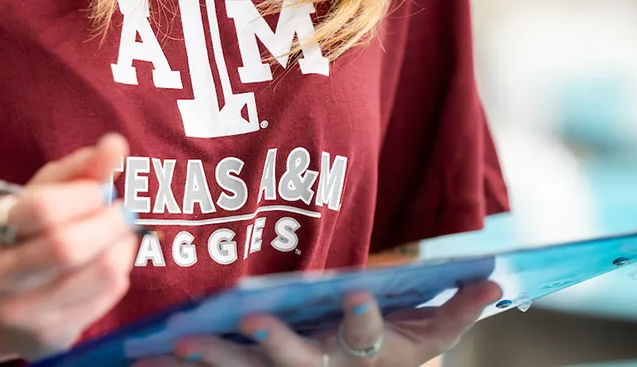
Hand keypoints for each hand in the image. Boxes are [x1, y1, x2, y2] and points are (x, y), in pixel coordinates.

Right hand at [0, 133, 135, 361]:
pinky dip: (121, 271)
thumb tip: (115, 144)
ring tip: (119, 235)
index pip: (44, 209)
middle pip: (68, 247)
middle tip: (122, 213)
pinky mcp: (50, 335)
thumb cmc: (24, 237)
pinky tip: (110, 262)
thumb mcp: (40, 197)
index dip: (86, 195)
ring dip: (123, 246)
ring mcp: (22, 311)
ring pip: (99, 273)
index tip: (102, 190)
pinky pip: (108, 297)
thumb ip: (78, 169)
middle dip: (110, 223)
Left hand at [132, 281, 499, 365]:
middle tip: (254, 322)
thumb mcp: (428, 336)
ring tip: (180, 345)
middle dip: (278, 346)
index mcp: (365, 359)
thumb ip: (458, 309)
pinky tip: (140, 362)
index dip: (366, 318)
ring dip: (214, 360)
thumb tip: (496, 279)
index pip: (370, 339)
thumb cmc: (391, 355)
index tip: (358, 294)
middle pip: (298, 365)